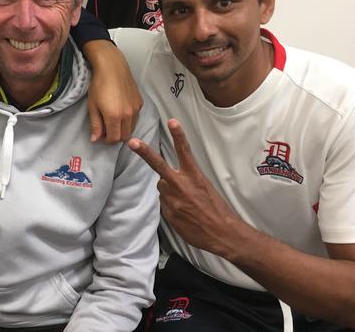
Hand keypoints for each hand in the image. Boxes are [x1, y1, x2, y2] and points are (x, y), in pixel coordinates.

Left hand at [84, 40, 142, 142]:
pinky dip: (129, 120)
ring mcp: (135, 108)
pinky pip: (136, 118)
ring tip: (113, 120)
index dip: (107, 140)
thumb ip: (95, 124)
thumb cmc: (99, 84)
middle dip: (116, 136)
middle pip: (125, 136)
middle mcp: (127, 114)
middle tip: (107, 129)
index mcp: (114, 116)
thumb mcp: (92, 105)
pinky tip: (121, 112)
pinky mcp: (140, 102)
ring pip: (132, 128)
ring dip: (123, 129)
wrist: (112, 67)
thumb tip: (95, 139)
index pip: (114, 139)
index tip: (102, 135)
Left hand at [128, 118, 242, 257]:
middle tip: (132, 142)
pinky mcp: (168, 212)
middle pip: (158, 165)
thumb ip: (186, 181)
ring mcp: (172, 199)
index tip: (172, 121)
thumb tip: (170, 181)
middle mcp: (181, 185)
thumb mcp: (205, 188)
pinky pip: (165, 204)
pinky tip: (185, 213)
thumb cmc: (217, 210)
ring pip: (162, 188)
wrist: (222, 234)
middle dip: (144, 152)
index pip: (185, 151)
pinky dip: (172, 206)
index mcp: (194, 176)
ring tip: (186, 203)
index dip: (178, 135)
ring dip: (169, 191)